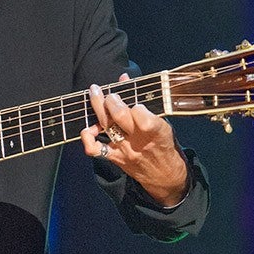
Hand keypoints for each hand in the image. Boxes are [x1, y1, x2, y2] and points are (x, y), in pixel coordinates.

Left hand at [81, 74, 188, 206]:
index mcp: (156, 130)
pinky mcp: (115, 158)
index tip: (135, 101)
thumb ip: (144, 101)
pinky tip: (89, 128)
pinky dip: (87, 137)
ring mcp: (124, 149)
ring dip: (98, 108)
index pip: (141, 113)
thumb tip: (124, 77)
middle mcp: (138, 140)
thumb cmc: (164, 144)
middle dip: (111, 99)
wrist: (165, 177)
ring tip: (95, 95)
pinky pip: (95, 149)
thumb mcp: (163, 123)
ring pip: (106, 126)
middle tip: (110, 94)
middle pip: (119, 115)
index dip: (135, 104)